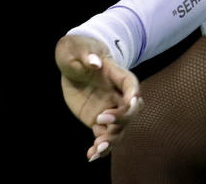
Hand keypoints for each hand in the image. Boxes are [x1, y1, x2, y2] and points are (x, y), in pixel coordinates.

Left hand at [55, 34, 142, 161]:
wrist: (71, 62)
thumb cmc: (78, 50)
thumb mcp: (78, 48)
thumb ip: (87, 55)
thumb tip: (95, 62)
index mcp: (117, 75)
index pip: (131, 85)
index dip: (133, 94)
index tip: (131, 102)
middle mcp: (117, 95)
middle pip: (130, 111)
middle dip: (120, 119)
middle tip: (100, 119)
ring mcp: (109, 109)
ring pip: (118, 129)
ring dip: (111, 140)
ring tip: (96, 149)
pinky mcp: (98, 120)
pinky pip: (103, 137)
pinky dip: (99, 149)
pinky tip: (90, 156)